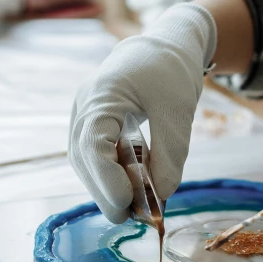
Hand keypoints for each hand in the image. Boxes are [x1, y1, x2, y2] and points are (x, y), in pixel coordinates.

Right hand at [68, 3, 215, 222]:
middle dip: (105, 191)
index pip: (92, 144)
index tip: (129, 203)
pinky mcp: (93, 123)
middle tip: (133, 217)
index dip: (106, 179)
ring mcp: (84, 114)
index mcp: (102, 95)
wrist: (164, 44)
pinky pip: (94, 155)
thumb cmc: (172, 70)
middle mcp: (84, 106)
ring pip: (85, 161)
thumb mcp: (179, 108)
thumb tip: (163, 195)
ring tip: (137, 206)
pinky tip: (132, 186)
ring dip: (106, 186)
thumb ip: (171, 152)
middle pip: (83, 158)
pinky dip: (110, 174)